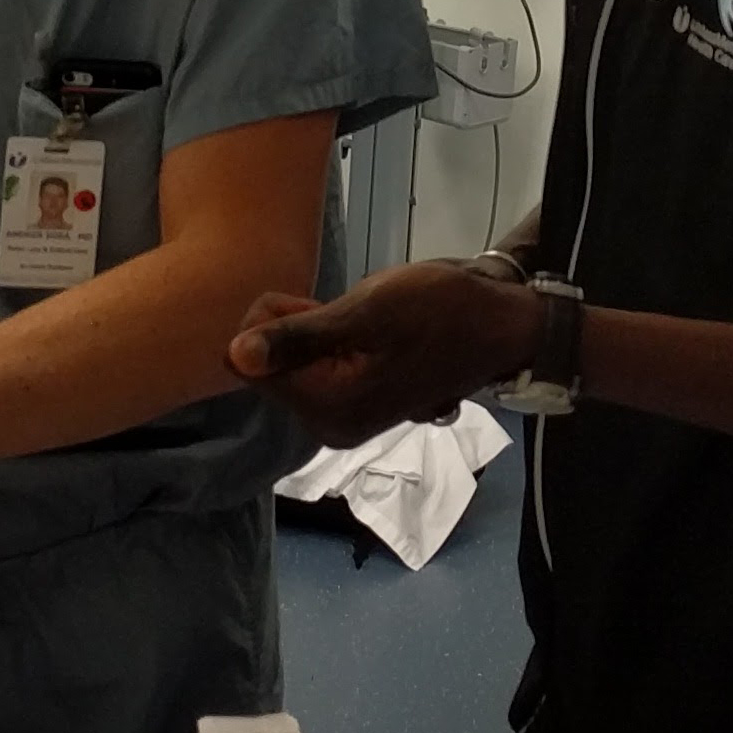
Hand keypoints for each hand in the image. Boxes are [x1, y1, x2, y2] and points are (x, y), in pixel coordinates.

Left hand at [224, 259, 540, 449]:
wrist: (500, 324)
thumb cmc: (439, 310)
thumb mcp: (366, 312)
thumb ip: (297, 337)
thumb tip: (233, 356)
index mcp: (327, 408)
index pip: (248, 361)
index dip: (273, 321)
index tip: (317, 306)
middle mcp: (329, 425)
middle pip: (266, 367)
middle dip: (294, 329)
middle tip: (347, 313)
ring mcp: (344, 419)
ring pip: (289, 365)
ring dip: (315, 333)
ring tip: (363, 323)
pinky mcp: (357, 406)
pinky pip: (315, 370)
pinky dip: (330, 344)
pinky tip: (367, 334)